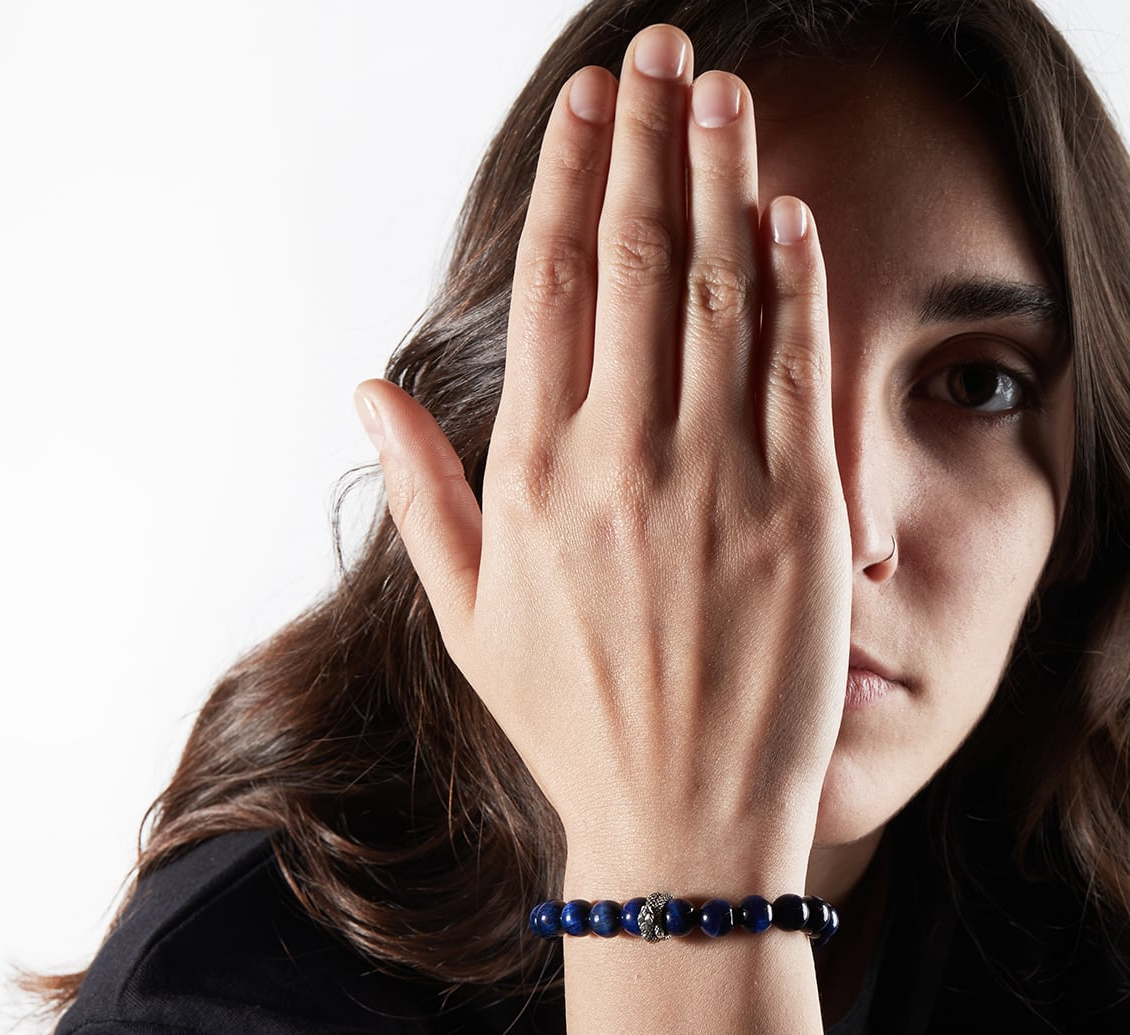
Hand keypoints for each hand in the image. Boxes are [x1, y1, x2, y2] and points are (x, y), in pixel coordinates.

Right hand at [356, 23, 850, 861]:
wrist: (682, 824)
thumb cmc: (572, 724)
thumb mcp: (468, 620)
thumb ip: (422, 493)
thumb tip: (367, 391)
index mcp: (534, 480)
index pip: (551, 288)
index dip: (573, 179)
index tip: (590, 104)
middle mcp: (621, 464)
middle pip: (635, 261)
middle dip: (650, 140)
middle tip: (662, 51)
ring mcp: (717, 485)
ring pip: (719, 292)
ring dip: (723, 177)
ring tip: (722, 92)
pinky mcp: (801, 515)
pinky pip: (798, 371)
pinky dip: (795, 283)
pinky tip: (787, 214)